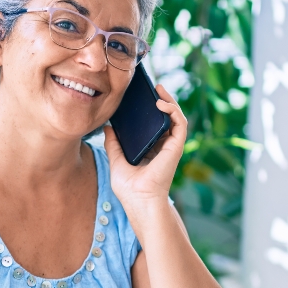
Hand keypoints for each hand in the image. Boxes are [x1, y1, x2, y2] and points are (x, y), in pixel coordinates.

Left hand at [103, 83, 187, 213]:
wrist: (138, 200)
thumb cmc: (129, 188)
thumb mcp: (116, 160)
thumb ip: (113, 144)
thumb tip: (107, 127)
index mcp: (152, 149)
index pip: (154, 125)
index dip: (150, 110)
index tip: (141, 97)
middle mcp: (163, 147)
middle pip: (166, 118)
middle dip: (162, 100)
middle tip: (153, 87)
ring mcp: (171, 146)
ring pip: (176, 117)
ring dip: (170, 101)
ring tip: (159, 89)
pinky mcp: (176, 147)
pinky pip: (180, 124)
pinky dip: (173, 111)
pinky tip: (161, 103)